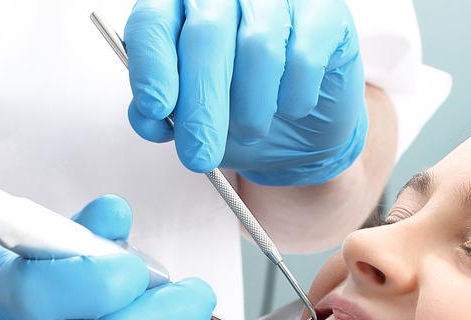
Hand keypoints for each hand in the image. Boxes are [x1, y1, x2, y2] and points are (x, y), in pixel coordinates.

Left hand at [124, 0, 366, 185]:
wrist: (304, 127)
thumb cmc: (243, 110)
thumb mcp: (195, 120)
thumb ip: (163, 114)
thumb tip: (146, 119)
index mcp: (182, 6)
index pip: (154, 20)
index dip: (151, 64)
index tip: (154, 108)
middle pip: (206, 34)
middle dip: (201, 103)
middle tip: (199, 154)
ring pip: (259, 46)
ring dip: (251, 106)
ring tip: (250, 130)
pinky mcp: (324, 11)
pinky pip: (304, 57)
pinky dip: (294, 97)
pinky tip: (291, 107)